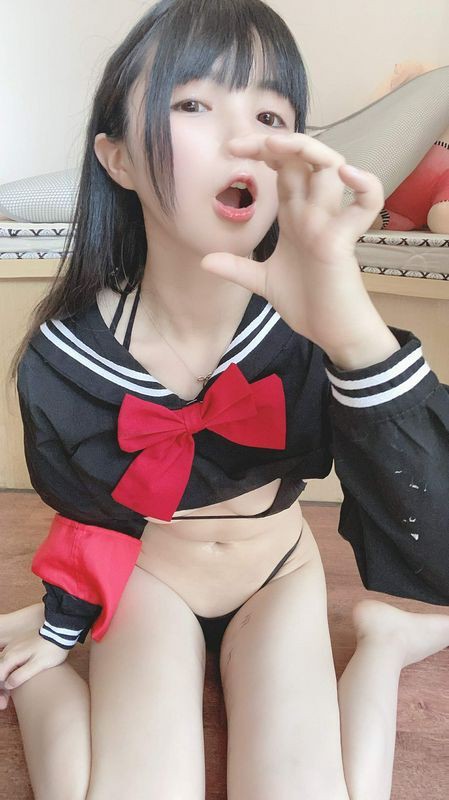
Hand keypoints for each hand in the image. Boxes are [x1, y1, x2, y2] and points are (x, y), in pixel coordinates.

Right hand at [0, 630, 68, 703]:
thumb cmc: (51, 650)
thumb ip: (21, 675)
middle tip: (6, 699)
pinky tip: (15, 674)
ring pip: (2, 663)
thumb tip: (7, 685)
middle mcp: (9, 650)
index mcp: (11, 656)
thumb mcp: (38, 665)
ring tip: (11, 689)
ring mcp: (13, 645)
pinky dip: (8, 667)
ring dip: (4, 675)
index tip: (5, 700)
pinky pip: (8, 657)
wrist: (60, 631)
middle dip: (1, 683)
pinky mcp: (19, 643)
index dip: (1, 689)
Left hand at [201, 133, 384, 354]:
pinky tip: (345, 173)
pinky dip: (365, 184)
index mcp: (295, 215)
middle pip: (303, 158)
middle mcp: (313, 211)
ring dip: (308, 150)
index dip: (261, 151)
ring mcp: (329, 222)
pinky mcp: (344, 239)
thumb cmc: (307, 303)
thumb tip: (204, 260)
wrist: (331, 333)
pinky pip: (367, 204)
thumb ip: (237, 268)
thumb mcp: (263, 282)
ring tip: (277, 146)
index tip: (230, 150)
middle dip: (277, 142)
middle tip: (243, 145)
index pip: (282, 168)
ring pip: (332, 167)